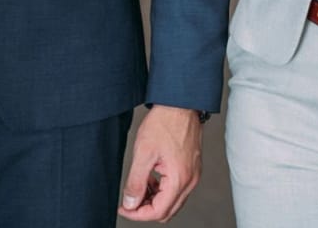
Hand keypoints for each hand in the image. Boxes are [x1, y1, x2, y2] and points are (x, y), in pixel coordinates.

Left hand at [118, 106, 201, 221]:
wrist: (180, 103)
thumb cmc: (165, 122)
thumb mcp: (144, 153)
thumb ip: (136, 182)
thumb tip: (130, 203)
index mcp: (179, 179)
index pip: (158, 212)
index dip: (137, 214)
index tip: (124, 208)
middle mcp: (190, 180)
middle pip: (167, 211)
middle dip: (146, 209)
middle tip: (129, 200)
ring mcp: (193, 174)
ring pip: (173, 201)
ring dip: (155, 200)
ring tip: (139, 186)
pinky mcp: (192, 167)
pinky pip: (178, 189)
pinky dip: (163, 190)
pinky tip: (152, 177)